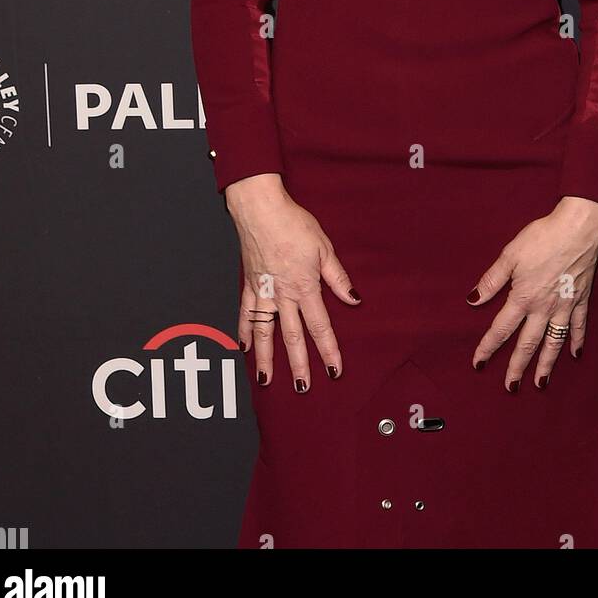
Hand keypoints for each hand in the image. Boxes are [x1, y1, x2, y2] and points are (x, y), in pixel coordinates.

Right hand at [225, 173, 360, 390]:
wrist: (262, 210)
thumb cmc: (294, 224)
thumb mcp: (324, 248)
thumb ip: (337, 278)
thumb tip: (354, 299)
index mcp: (305, 286)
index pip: (320, 326)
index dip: (328, 349)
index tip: (334, 370)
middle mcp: (283, 295)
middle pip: (292, 336)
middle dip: (299, 364)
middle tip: (303, 388)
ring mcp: (263, 292)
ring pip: (265, 332)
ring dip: (267, 357)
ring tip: (267, 380)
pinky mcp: (249, 285)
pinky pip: (245, 313)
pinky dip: (243, 331)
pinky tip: (243, 348)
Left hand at [466, 195, 597, 389]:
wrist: (578, 228)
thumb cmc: (543, 237)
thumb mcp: (510, 255)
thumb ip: (492, 280)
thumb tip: (473, 300)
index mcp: (523, 297)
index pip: (501, 328)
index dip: (488, 347)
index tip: (479, 363)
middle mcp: (543, 308)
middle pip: (527, 343)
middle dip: (517, 366)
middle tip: (510, 386)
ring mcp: (564, 306)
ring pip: (553, 342)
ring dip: (546, 364)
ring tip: (540, 382)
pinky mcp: (581, 299)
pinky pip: (578, 326)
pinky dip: (576, 341)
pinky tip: (574, 354)